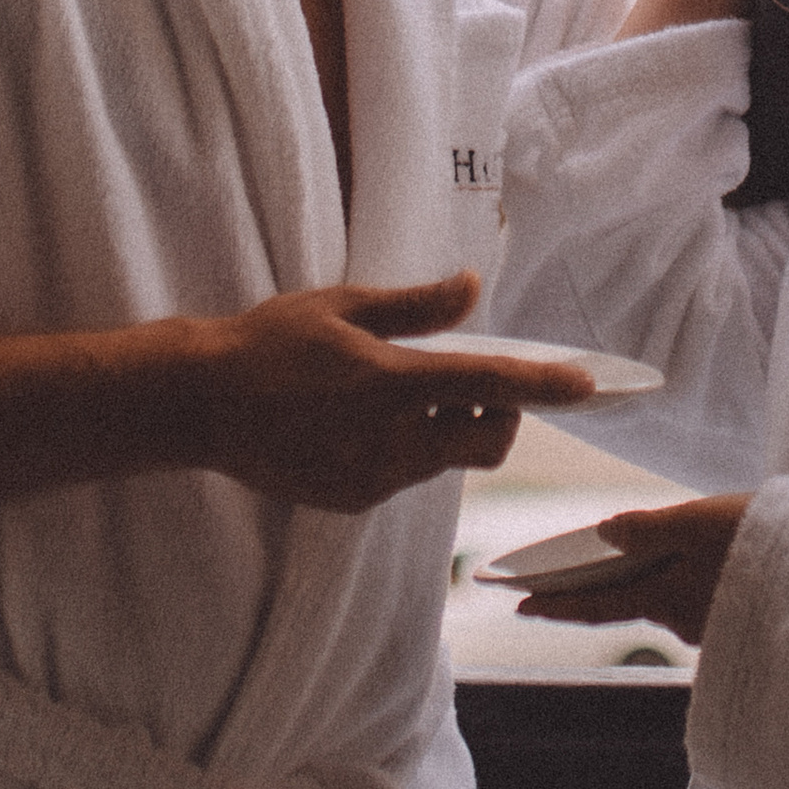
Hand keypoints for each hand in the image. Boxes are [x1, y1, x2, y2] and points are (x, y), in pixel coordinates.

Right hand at [196, 273, 595, 512]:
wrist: (200, 405)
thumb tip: (471, 288)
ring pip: (447, 461)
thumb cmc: (267, 344)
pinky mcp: (355, 500)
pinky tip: (364, 424)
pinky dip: (409, 452)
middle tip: (480, 385)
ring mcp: (373, 477)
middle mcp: (391, 439)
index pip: (490, 383)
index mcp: (392, 382)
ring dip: (450, 431)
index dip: (545, 384)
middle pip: (488, 442)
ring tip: (404, 394)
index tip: (588, 384)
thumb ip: (415, 306)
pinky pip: (407, 477)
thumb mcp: (340, 307)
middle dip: (502, 416)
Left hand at [520, 494, 748, 643]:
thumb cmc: (769, 542)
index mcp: (664, 597)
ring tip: (641, 557)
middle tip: (559, 585)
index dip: (555, 604)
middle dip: (599, 592)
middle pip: (631, 603)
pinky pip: (703, 604)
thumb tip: (603, 532)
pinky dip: (690, 585)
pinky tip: (707, 565)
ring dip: (654, 583)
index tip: (518, 607)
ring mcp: (714, 629)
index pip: (596, 603)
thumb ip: (652, 528)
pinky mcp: (742, 625)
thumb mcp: (703, 521)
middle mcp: (683, 622)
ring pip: (670, 602)